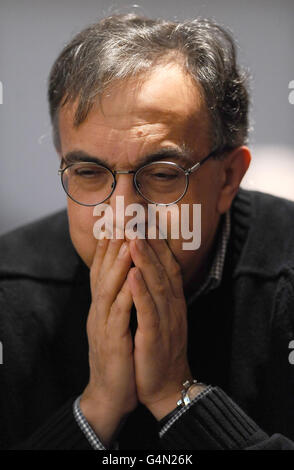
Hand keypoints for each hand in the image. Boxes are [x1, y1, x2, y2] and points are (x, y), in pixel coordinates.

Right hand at [80, 238, 137, 445]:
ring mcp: (104, 325)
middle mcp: (99, 311)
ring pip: (109, 288)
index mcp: (103, 307)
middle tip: (120, 219)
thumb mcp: (117, 324)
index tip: (118, 221)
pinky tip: (133, 277)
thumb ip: (119, 300)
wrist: (111, 395)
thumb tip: (128, 277)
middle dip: (112, 245)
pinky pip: (119, 313)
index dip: (110, 245)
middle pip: (103, 272)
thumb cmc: (119, 357)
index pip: (104, 270)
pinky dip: (125, 293)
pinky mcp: (112, 341)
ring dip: (118, 263)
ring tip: (127, 240)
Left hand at [127, 238, 191, 419]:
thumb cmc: (160, 348)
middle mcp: (172, 305)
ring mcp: (166, 320)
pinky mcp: (156, 337)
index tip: (145, 220)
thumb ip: (157, 292)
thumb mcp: (161, 316)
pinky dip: (141, 292)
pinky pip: (148, 311)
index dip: (157, 241)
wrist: (167, 385)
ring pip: (157, 284)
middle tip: (138, 219)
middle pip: (163, 268)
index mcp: (173, 300)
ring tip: (134, 238)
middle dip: (150, 242)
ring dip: (146, 260)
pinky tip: (133, 275)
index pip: (167, 265)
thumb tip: (147, 269)